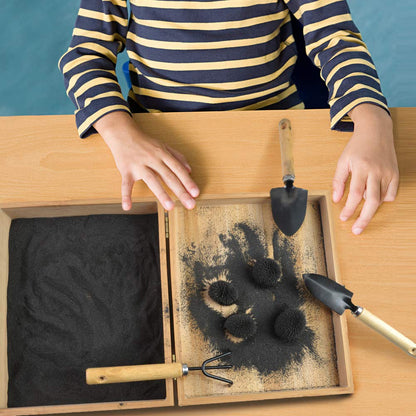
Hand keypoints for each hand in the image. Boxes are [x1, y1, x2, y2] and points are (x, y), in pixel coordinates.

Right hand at [94, 111, 199, 210]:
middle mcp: (153, 159)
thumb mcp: (163, 146)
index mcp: (163, 154)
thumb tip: (189, 170)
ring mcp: (139, 165)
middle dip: (180, 191)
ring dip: (162, 194)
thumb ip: (177, 157)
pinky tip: (127, 206)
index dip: (188, 181)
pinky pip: (126, 184)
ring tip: (170, 207)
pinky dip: (126, 195)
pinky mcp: (126, 170)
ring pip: (152, 180)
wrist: (122, 133)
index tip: (195, 193)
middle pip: (169, 176)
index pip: (178, 169)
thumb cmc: (145, 142)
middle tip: (190, 204)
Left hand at [332, 104, 398, 234]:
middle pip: (371, 200)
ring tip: (362, 210)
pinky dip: (383, 200)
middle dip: (364, 218)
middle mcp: (376, 171)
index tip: (344, 219)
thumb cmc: (357, 146)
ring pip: (381, 198)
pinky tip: (374, 197)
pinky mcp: (395, 173)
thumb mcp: (343, 161)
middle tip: (357, 230)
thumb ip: (338, 181)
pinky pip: (391, 194)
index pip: (354, 193)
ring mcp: (388, 172)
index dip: (349, 208)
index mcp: (360, 167)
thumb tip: (336, 199)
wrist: (376, 131)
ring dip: (371, 207)